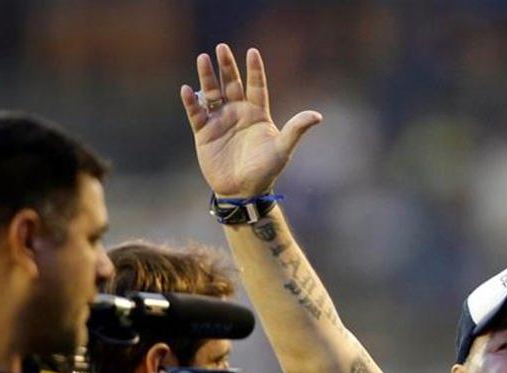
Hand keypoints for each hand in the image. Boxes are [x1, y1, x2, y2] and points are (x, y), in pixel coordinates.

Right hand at [179, 44, 321, 197]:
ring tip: (203, 58)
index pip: (256, 86)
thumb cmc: (266, 170)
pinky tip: (188, 89)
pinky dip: (191, 101)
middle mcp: (238, 113)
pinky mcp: (204, 132)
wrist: (243, 190)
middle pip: (231, 84)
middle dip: (227, 66)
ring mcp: (220, 121)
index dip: (255, 70)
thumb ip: (296, 129)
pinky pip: (196, 112)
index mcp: (257, 114)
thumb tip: (318, 116)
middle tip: (222, 47)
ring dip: (207, 77)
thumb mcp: (283, 148)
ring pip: (212, 93)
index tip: (252, 52)